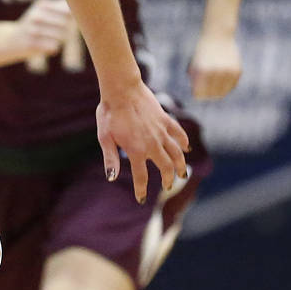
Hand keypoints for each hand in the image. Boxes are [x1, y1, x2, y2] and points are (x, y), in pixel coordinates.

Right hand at [13, 0, 73, 62]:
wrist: (12, 39)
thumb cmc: (37, 24)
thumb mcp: (46, 10)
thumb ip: (63, 5)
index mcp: (42, 4)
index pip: (68, 11)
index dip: (73, 18)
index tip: (70, 21)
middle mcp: (36, 15)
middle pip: (66, 24)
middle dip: (66, 30)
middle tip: (58, 31)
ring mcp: (32, 29)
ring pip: (61, 37)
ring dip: (59, 40)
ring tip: (50, 38)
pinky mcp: (30, 43)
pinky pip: (53, 47)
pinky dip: (53, 47)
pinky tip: (45, 45)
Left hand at [95, 77, 188, 201]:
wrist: (122, 89)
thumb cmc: (109, 113)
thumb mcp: (104, 137)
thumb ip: (110, 158)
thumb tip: (111, 178)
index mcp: (136, 150)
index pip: (141, 177)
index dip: (141, 190)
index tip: (141, 199)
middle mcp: (152, 144)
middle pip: (165, 167)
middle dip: (167, 180)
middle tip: (167, 186)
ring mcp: (161, 132)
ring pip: (176, 153)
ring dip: (180, 165)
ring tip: (182, 173)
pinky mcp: (165, 120)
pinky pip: (178, 133)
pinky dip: (183, 142)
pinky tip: (185, 148)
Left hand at [189, 28, 242, 101]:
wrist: (218, 36)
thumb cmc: (203, 52)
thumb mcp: (194, 65)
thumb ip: (195, 81)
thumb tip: (199, 97)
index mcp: (202, 71)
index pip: (199, 95)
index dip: (197, 94)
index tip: (197, 91)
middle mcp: (216, 72)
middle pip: (211, 96)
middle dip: (207, 94)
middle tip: (206, 89)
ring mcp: (228, 71)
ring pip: (223, 93)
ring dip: (218, 91)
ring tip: (214, 83)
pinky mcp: (237, 71)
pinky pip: (231, 86)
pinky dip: (227, 86)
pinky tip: (222, 79)